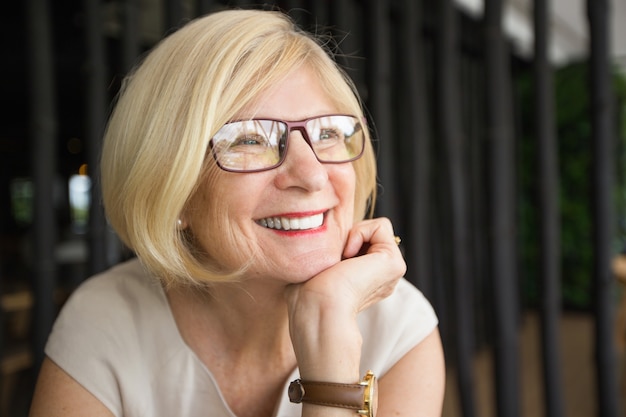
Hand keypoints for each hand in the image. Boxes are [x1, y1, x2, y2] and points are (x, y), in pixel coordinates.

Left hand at [284, 217, 405, 380]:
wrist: (317, 306)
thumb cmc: (306, 293)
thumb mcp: (315, 267)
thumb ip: (326, 252)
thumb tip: (320, 232)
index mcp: (365, 280)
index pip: (357, 241)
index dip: (340, 241)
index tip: (328, 262)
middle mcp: (381, 277)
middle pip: (367, 232)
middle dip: (347, 237)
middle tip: (335, 260)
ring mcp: (391, 272)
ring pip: (376, 228)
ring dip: (352, 235)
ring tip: (342, 259)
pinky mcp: (395, 264)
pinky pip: (381, 226)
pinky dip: (360, 233)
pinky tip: (349, 256)